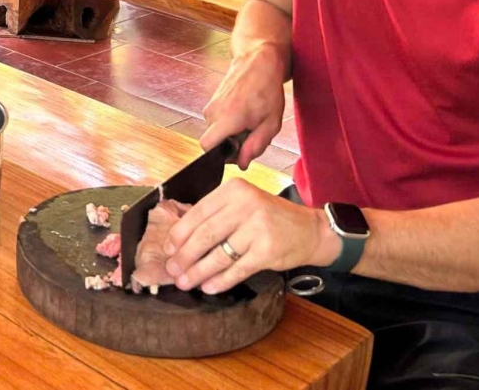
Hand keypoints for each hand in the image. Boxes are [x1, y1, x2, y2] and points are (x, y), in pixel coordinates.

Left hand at [161, 179, 338, 293]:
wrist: (311, 230)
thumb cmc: (271, 218)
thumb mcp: (244, 204)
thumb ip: (217, 215)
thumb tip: (180, 239)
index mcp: (234, 190)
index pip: (197, 212)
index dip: (179, 234)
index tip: (168, 249)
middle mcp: (245, 205)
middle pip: (204, 234)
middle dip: (184, 256)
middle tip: (172, 270)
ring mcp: (258, 228)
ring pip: (218, 254)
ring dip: (198, 272)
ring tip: (185, 282)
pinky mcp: (267, 251)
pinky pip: (236, 269)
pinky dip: (220, 281)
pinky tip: (209, 287)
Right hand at [199, 44, 286, 169]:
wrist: (259, 62)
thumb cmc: (267, 90)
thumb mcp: (270, 124)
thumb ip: (255, 147)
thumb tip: (241, 163)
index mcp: (227, 119)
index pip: (207, 147)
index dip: (221, 155)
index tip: (238, 151)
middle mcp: (213, 112)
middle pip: (214, 141)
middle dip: (231, 144)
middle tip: (252, 133)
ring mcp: (211, 105)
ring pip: (216, 131)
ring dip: (231, 132)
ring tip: (251, 120)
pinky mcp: (213, 100)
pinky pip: (217, 120)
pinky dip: (230, 122)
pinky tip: (246, 112)